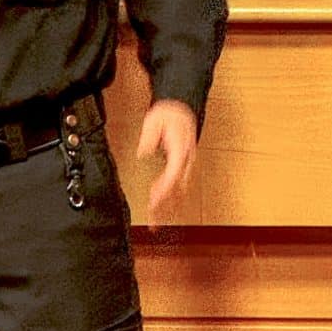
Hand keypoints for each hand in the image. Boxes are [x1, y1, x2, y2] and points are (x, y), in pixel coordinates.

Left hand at [136, 98, 197, 224]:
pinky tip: (163, 209)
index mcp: (181, 150)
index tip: (154, 202)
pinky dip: (173, 200)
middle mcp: (187, 161)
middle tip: (153, 222)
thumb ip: (149, 137)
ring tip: (157, 223)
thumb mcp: (154, 121)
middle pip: (179, 189)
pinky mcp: (184, 166)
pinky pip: (180, 187)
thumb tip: (143, 152)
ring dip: (170, 207)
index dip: (164, 191)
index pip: (174, 175)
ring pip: (181, 191)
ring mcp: (188, 164)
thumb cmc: (168, 114)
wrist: (182, 107)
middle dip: (166, 207)